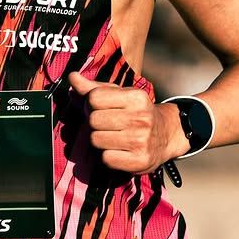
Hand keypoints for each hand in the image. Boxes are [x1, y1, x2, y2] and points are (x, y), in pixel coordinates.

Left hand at [68, 71, 183, 173]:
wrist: (166, 134)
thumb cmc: (136, 111)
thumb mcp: (119, 94)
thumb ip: (94, 87)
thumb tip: (72, 77)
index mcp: (135, 97)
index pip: (94, 98)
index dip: (90, 104)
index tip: (100, 108)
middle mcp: (140, 118)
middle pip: (93, 120)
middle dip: (94, 123)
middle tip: (105, 124)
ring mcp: (141, 140)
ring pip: (96, 140)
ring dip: (99, 140)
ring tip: (112, 137)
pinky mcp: (140, 161)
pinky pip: (106, 159)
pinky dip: (107, 156)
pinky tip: (118, 150)